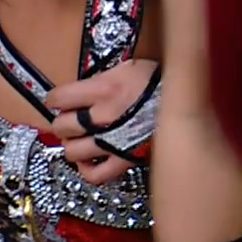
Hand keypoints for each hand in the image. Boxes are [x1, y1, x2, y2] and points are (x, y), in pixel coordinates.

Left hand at [46, 58, 157, 184]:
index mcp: (103, 89)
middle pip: (61, 126)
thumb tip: (85, 85)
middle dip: (62, 121)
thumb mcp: (131, 67)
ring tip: (79, 139)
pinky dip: (86, 170)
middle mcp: (101, 117)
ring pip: (72, 151)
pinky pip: (95, 174)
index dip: (55, 99)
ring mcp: (110, 142)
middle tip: (71, 119)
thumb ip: (104, 76)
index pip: (58, 98)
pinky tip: (89, 160)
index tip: (60, 100)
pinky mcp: (123, 160)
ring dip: (72, 145)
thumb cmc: (160, 82)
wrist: (186, 104)